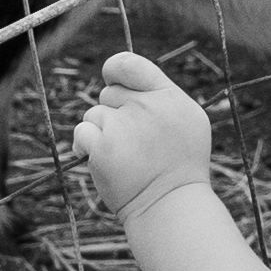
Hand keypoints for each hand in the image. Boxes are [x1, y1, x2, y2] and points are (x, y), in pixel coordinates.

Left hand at [71, 53, 213, 229]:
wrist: (170, 206)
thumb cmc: (180, 167)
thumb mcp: (188, 123)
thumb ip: (161, 97)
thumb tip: (127, 82)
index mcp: (170, 97)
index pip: (130, 64)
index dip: (114, 70)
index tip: (112, 80)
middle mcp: (148, 106)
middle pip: (109, 92)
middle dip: (113, 111)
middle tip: (131, 140)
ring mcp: (124, 126)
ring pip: (94, 114)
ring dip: (101, 132)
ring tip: (123, 156)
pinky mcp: (103, 147)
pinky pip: (82, 133)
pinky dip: (86, 146)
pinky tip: (103, 161)